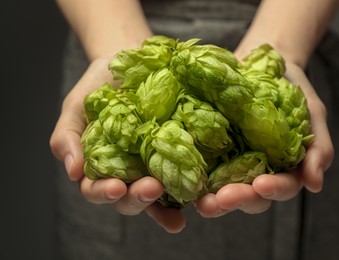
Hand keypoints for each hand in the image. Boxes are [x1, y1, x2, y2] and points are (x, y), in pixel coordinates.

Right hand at [49, 57, 185, 232]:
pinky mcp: (176, 156)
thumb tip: (73, 172)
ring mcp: (152, 167)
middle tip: (152, 188)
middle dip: (139, 198)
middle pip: (129, 199)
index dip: (104, 193)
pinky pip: (182, 176)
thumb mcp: (76, 107)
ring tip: (181, 204)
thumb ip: (67, 138)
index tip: (115, 187)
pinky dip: (190, 190)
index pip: (96, 190)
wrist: (129, 62)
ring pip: (157, 197)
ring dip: (167, 205)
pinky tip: (200, 194)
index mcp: (100, 167)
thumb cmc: (98, 87)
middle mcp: (127, 173)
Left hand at [195, 62, 333, 216]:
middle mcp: (256, 172)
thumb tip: (315, 184)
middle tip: (222, 200)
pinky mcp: (209, 151)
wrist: (265, 64)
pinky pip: (201, 167)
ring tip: (202, 202)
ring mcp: (231, 164)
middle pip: (249, 197)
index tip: (261, 185)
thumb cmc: (293, 91)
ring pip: (223, 190)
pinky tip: (183, 182)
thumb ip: (318, 147)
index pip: (282, 187)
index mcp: (283, 169)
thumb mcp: (313, 114)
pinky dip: (192, 177)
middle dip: (237, 200)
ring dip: (213, 199)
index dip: (273, 190)